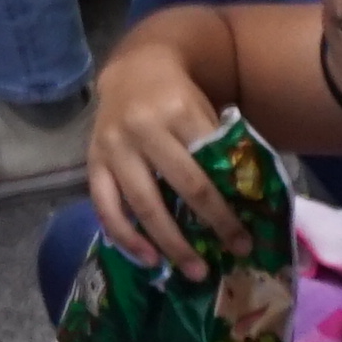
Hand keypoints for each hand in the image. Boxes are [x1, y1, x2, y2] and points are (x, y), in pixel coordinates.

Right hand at [83, 30, 251, 278]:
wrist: (131, 70)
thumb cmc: (176, 97)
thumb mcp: (203, 110)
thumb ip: (219, 149)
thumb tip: (247, 205)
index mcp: (178, 111)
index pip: (212, 165)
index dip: (232, 205)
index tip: (249, 236)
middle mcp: (143, 128)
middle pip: (184, 187)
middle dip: (212, 226)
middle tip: (234, 255)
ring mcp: (113, 146)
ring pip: (143, 204)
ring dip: (171, 243)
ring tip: (195, 271)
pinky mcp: (92, 161)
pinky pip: (105, 206)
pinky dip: (125, 237)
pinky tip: (148, 259)